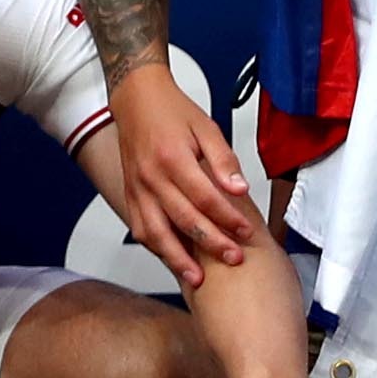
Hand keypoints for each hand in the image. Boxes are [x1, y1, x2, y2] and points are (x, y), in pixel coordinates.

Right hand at [100, 59, 261, 271]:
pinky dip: (155, 247)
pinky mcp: (130, 194)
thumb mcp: (206, 127)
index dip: (228, 218)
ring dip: (176, 258)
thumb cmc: (171, 112)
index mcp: (172, 158)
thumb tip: (239, 189)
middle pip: (184, 220)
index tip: (246, 231)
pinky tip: (171, 258)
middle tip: (233, 258)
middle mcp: (151, 176)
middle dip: (211, 243)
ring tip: (196, 277)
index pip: (205, 198)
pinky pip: (140, 228)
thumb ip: (223, 160)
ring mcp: (137, 188)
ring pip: (155, 232)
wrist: (136, 99)